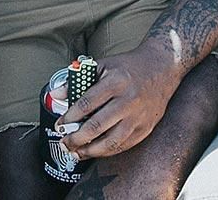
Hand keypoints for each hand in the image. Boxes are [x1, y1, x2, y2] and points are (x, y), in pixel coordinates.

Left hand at [56, 42, 182, 159]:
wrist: (161, 68)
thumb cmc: (128, 67)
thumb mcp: (103, 65)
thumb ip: (78, 79)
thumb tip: (56, 95)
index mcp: (116, 82)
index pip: (87, 103)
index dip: (70, 117)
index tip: (59, 124)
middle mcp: (128, 101)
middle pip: (97, 126)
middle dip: (76, 138)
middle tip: (64, 142)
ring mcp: (138, 117)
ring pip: (111, 142)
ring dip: (89, 151)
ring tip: (75, 152)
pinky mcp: (146, 128)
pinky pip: (123, 146)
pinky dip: (106, 152)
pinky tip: (94, 151)